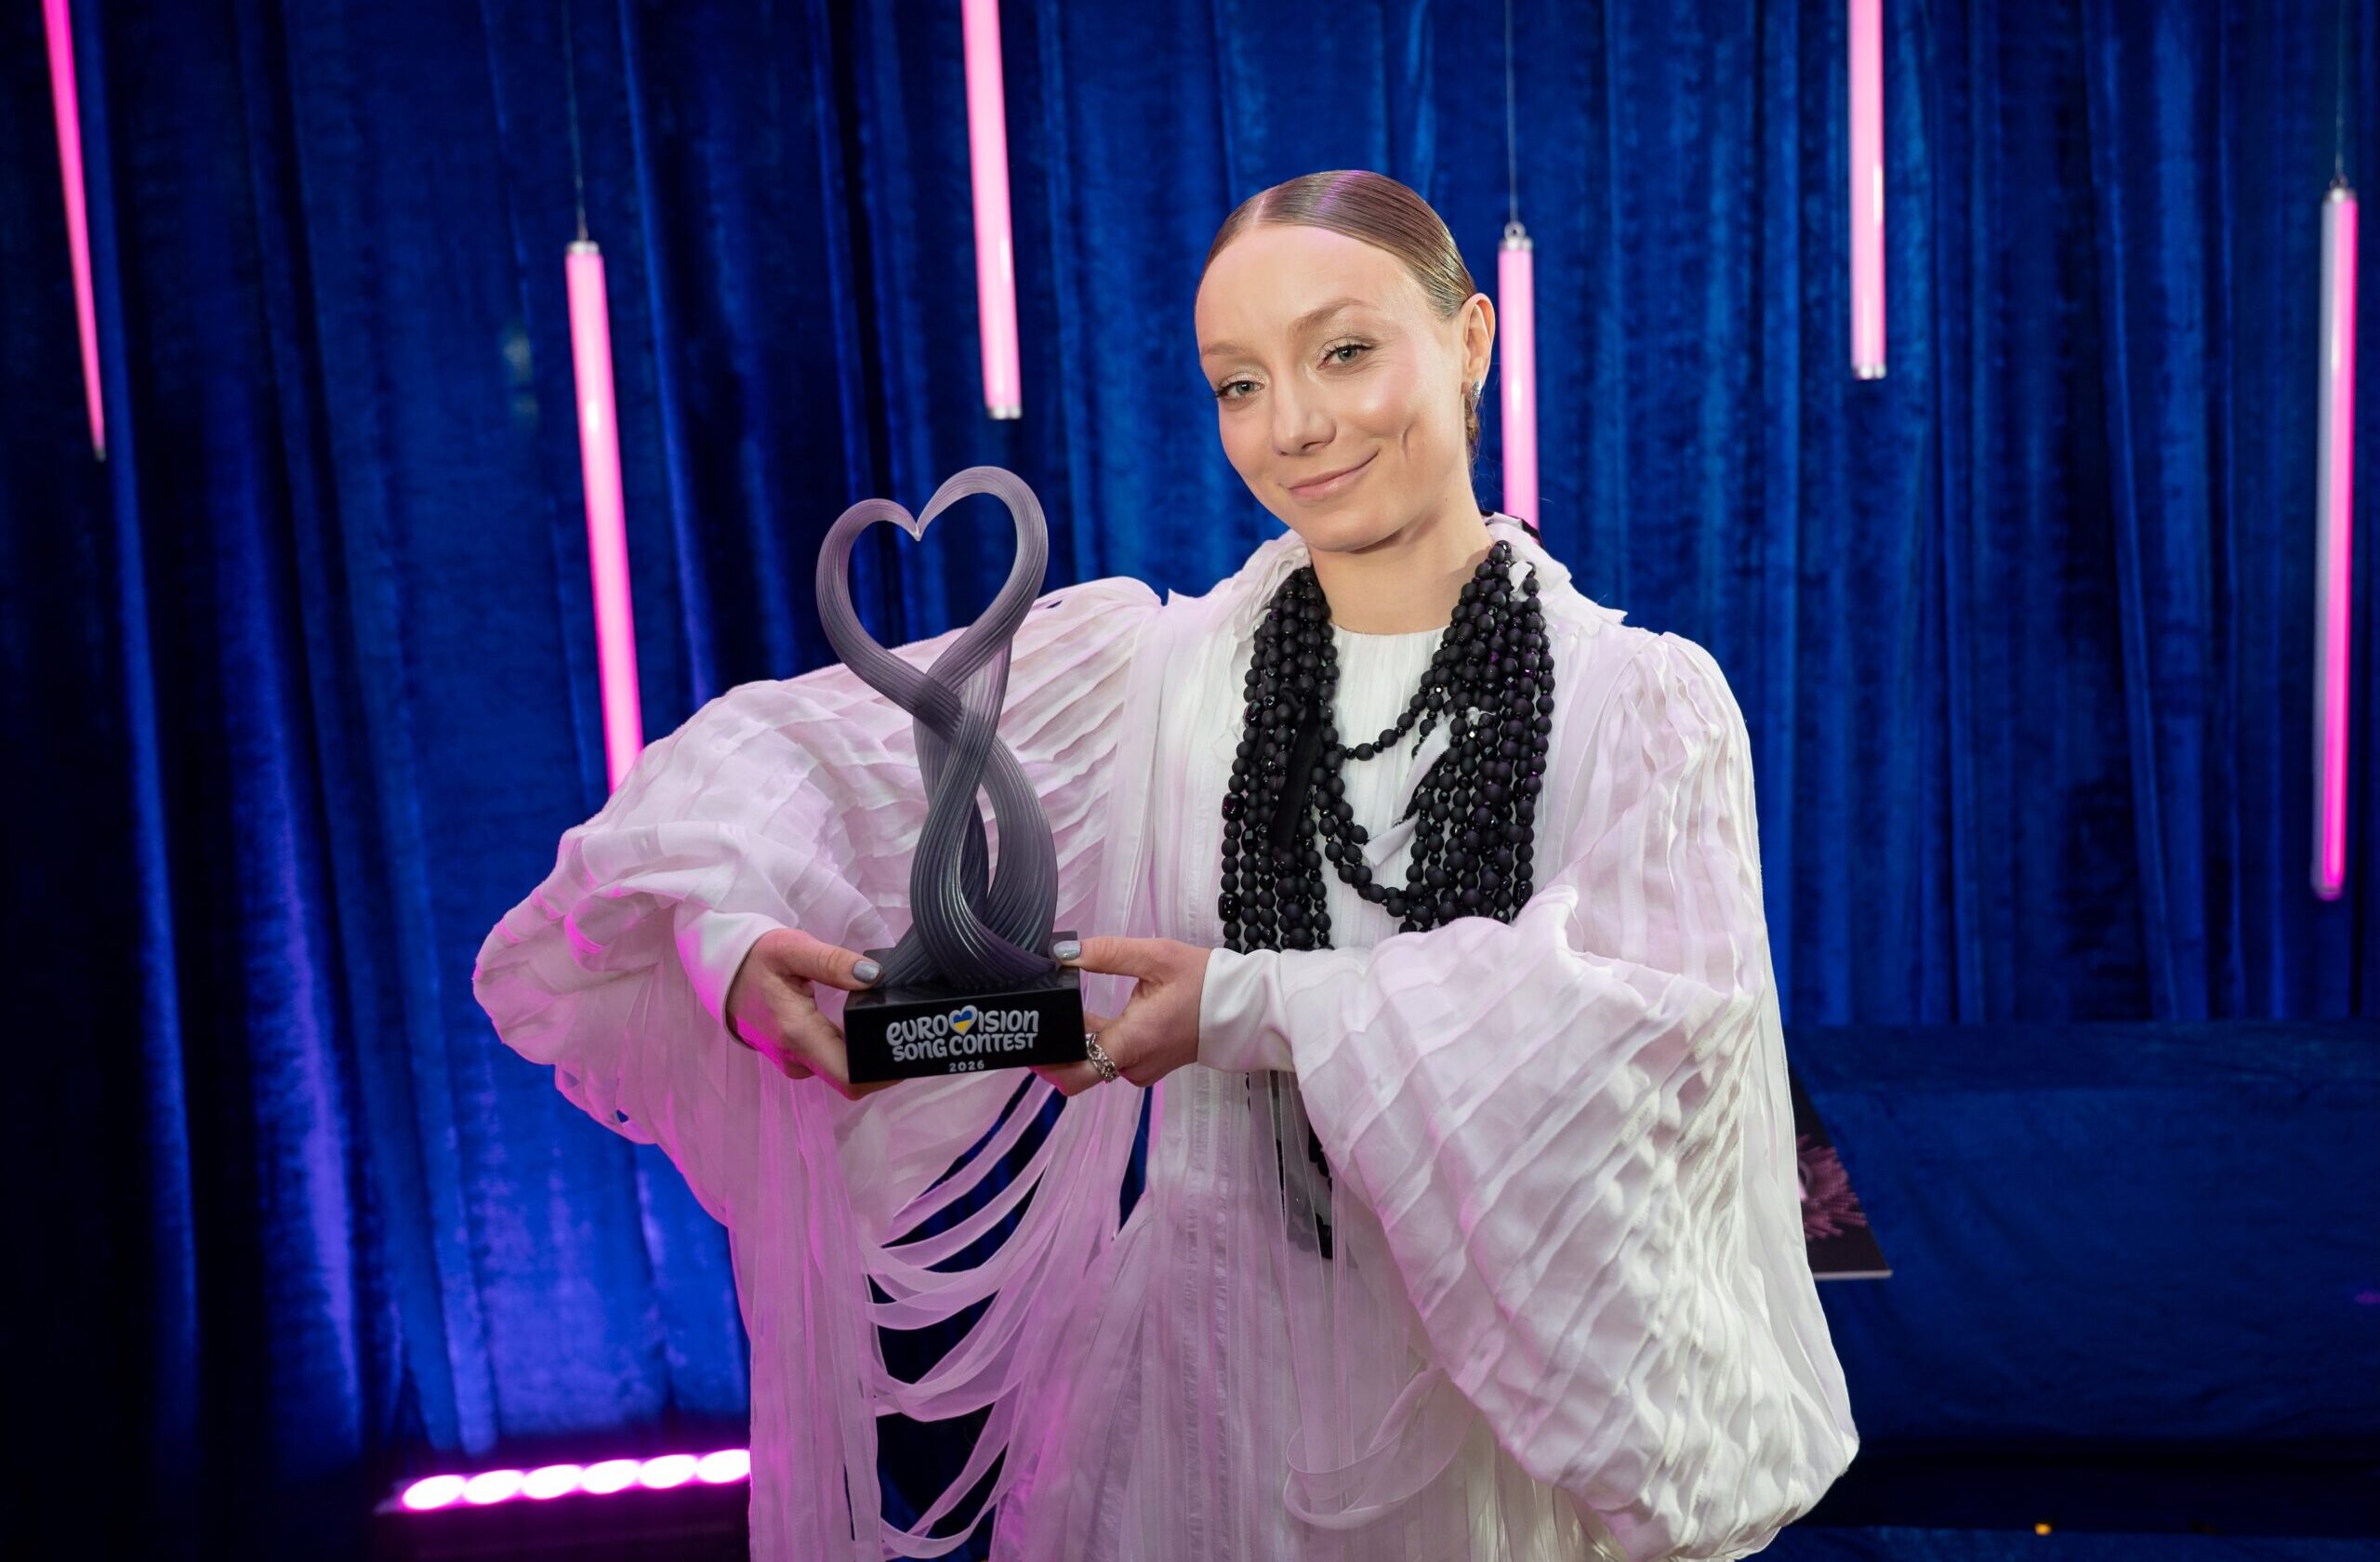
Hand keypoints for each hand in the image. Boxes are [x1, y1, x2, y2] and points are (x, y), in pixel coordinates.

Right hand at [722, 928, 891, 1099]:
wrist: (721, 971)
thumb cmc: (753, 960)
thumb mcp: (792, 949)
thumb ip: (833, 962)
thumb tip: (874, 977)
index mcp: (798, 1035)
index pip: (849, 1079)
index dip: (883, 1073)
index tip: (908, 1050)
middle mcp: (797, 1058)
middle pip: (851, 1076)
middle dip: (882, 1060)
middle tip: (909, 1030)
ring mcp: (795, 1061)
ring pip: (841, 1069)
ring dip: (867, 1054)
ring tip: (892, 1025)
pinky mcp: (795, 1056)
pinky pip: (831, 1061)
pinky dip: (851, 1049)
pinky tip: (865, 1026)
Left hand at [1033, 936, 1209, 1096]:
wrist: (1240, 1006)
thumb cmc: (1203, 981)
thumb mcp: (1155, 956)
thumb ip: (1106, 953)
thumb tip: (1062, 952)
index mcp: (1134, 1041)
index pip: (1076, 1073)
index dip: (1048, 1062)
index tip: (1030, 1041)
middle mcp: (1135, 1065)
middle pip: (1080, 1068)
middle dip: (1058, 1047)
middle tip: (1037, 1018)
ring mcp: (1142, 1069)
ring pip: (1095, 1062)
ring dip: (1078, 1041)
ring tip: (1060, 1012)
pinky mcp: (1147, 1065)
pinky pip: (1112, 1058)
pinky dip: (1098, 1041)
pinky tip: (1089, 1018)